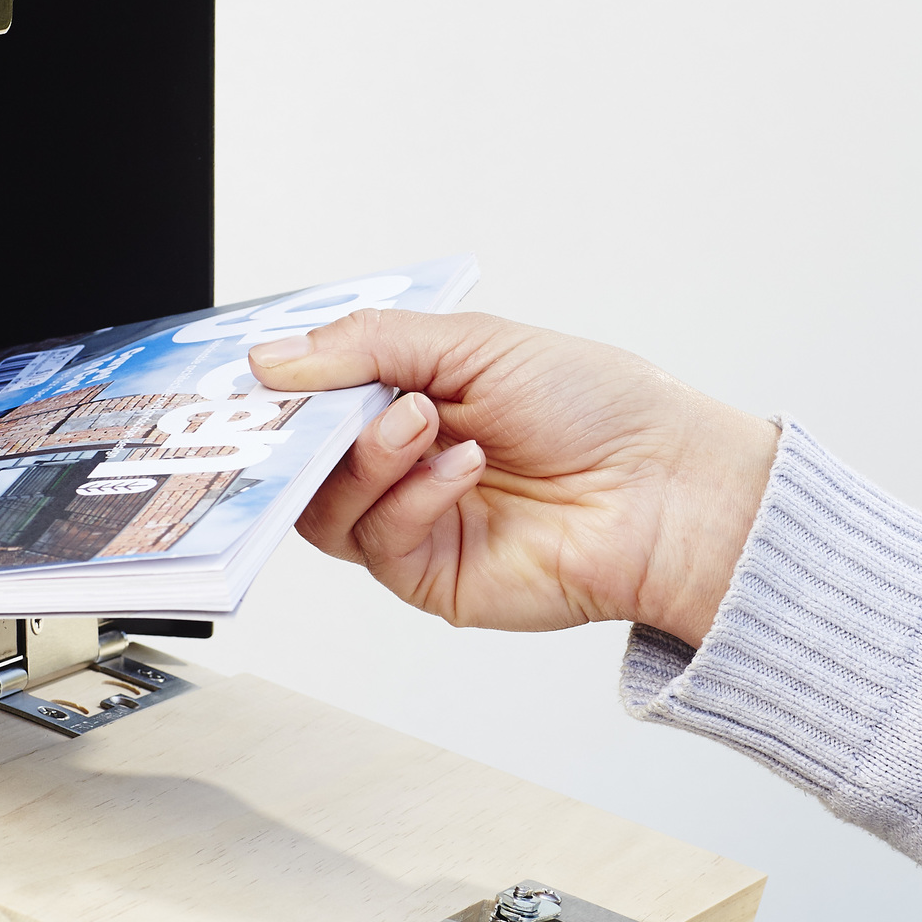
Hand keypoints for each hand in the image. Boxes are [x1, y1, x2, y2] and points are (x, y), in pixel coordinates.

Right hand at [249, 313, 777, 642]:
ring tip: (420, 423)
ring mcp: (416, 523)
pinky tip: (462, 469)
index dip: (281, 388)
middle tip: (311, 400)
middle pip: (304, 460)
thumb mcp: (475, 345)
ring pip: (325, 506)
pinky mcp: (432, 577)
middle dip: (304, 427)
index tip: (255, 372)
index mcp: (415, 397)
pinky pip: (377, 541)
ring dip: (365, 457)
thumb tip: (273, 360)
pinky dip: (409, 497)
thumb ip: (369, 346)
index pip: (317, 398)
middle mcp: (407, 463)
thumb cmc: (601, 410)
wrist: (666, 487)